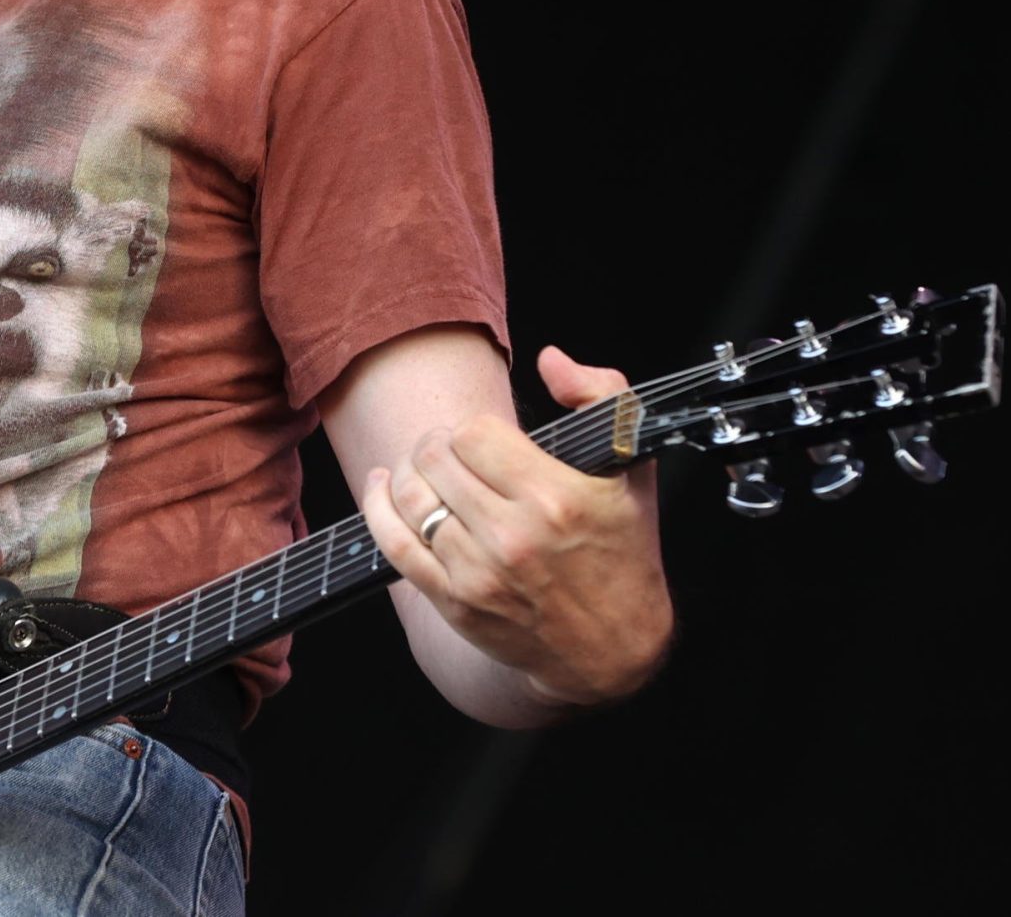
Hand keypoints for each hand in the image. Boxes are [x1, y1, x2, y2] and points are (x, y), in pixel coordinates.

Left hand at [362, 346, 671, 710]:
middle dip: (435, 445)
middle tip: (447, 451)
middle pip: (434, 460)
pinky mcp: (455, 603)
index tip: (483, 439)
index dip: (471, 429)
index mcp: (555, 497)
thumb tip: (550, 360)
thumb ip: (600, 395)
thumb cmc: (623, 553)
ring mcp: (479, 573)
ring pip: (411, 498)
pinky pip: (394, 546)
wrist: (614, 649)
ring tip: (420, 468)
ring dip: (407, 472)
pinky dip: (378, 510)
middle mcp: (513, 536)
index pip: (473, 434)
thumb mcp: (632, 467)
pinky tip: (382, 488)